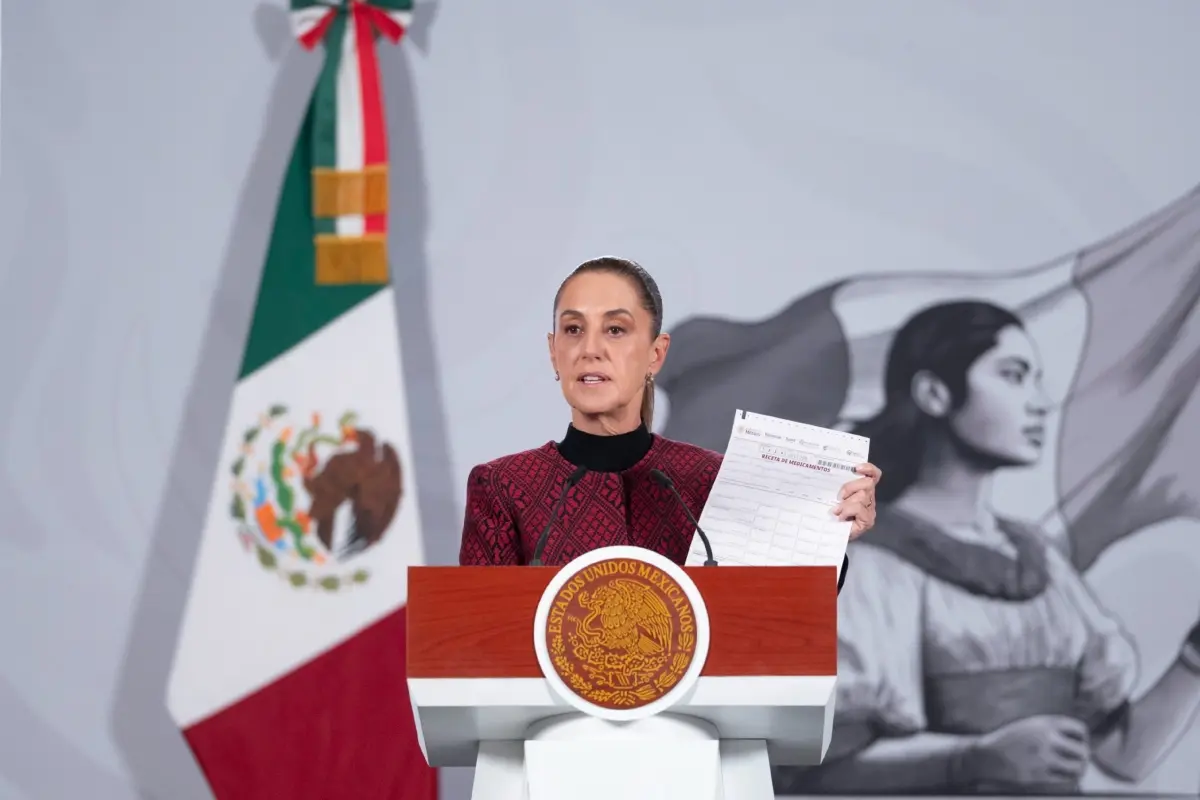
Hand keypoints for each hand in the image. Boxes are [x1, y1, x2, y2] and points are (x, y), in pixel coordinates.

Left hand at [834, 462, 881, 539]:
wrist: (830, 535)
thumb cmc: (831, 514)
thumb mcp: (832, 496)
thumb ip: (835, 486)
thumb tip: (826, 473)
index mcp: (861, 489)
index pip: (873, 475)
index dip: (868, 469)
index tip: (855, 467)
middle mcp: (869, 498)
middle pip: (868, 483)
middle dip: (850, 487)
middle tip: (839, 496)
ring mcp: (869, 509)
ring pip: (863, 495)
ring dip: (847, 502)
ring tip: (837, 510)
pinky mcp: (868, 520)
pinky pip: (859, 508)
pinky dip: (848, 510)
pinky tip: (840, 516)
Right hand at [966, 715, 1089, 789]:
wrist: (987, 756)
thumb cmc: (1010, 740)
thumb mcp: (1030, 725)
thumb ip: (1052, 728)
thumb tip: (1078, 739)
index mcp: (1045, 723)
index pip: (1079, 729)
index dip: (1083, 738)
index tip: (1079, 743)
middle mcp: (1046, 739)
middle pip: (1082, 750)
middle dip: (1083, 756)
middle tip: (1081, 760)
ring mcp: (1043, 758)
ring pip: (1077, 767)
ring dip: (1079, 769)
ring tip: (1076, 770)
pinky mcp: (1039, 775)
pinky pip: (1065, 779)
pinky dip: (1069, 779)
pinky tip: (1065, 777)